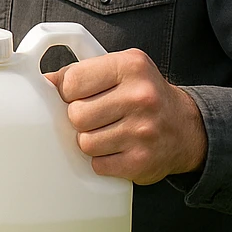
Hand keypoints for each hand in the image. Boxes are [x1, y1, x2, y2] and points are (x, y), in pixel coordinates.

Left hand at [44, 48, 207, 184]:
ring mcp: (143, 131)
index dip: (68, 92)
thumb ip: (82, 72)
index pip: (71, 81)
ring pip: (84, 142)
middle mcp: (140, 96)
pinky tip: (118, 148)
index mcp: (130, 66)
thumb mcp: (119, 69)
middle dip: (80, 118)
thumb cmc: (144, 95)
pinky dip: (103, 160)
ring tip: (110, 132)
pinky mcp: (142, 161)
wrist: (187, 128)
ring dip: (91, 141)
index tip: (80, 95)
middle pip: (76, 115)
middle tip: (99, 116)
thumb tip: (43, 81)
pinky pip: (98, 165)